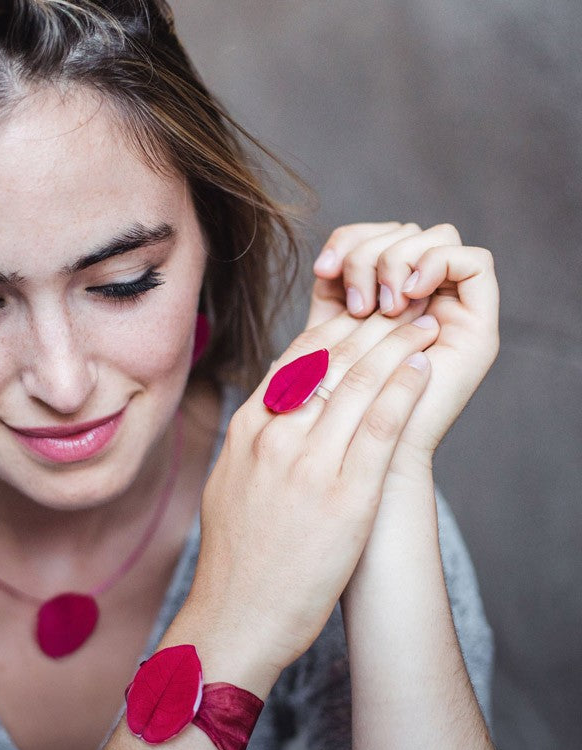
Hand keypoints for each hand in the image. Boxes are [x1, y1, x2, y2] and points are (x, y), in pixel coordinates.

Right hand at [190, 305, 439, 674]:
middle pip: (330, 360)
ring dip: (396, 345)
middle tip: (403, 304)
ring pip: (357, 382)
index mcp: (248, 429)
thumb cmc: (237, 554)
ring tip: (422, 323)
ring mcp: (308, 463)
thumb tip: (277, 409)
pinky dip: (403, 389)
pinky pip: (378, 426)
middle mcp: (275, 435)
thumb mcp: (230, 481)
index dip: (336, 328)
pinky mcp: (345, 495)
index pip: (295, 359)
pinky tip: (421, 367)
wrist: (236, 615)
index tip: (363, 314)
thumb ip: (255, 439)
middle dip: (372, 325)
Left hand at [309, 222, 498, 468]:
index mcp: (384, 299)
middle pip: (404, 232)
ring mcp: (453, 310)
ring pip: (436, 238)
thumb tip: (324, 266)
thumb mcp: (321, 348)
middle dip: (370, 254)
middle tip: (354, 298)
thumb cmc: (340, 414)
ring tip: (381, 306)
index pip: (375, 237)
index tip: (324, 270)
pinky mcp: (481, 325)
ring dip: (401, 260)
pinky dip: (439, 262)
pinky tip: (410, 293)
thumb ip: (325, 308)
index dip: (349, 241)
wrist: (371, 463)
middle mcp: (421, 299)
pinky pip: (475, 261)